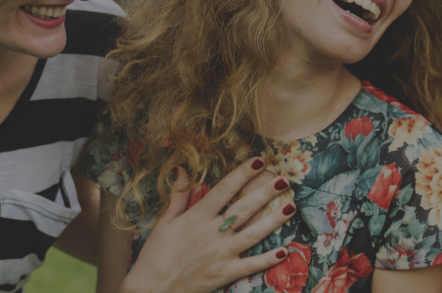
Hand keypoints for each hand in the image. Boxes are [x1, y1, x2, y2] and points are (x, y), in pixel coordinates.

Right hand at [119, 158, 296, 292]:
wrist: (150, 288)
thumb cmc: (155, 254)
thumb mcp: (164, 222)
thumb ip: (178, 195)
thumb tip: (181, 169)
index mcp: (197, 217)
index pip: (224, 190)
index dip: (242, 173)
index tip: (258, 160)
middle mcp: (212, 233)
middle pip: (244, 208)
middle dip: (265, 192)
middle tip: (283, 179)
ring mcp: (220, 254)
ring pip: (253, 234)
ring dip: (273, 220)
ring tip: (291, 207)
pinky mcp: (224, 273)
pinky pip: (251, 265)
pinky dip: (267, 260)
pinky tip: (283, 251)